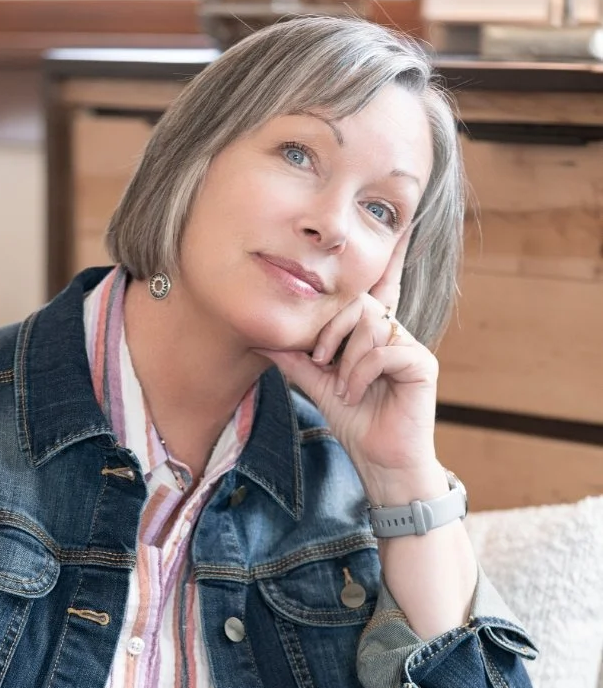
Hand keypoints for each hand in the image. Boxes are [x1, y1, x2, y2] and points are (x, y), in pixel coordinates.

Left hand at [256, 234, 442, 500]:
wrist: (380, 462)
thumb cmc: (356, 424)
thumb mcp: (318, 384)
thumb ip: (298, 358)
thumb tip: (263, 337)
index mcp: (374, 333)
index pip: (377, 288)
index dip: (389, 256)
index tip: (398, 225)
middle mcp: (395, 332)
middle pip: (358, 302)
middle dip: (331, 330)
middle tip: (321, 361)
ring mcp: (411, 346)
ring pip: (368, 324)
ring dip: (344, 359)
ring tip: (342, 386)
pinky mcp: (422, 363)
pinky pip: (382, 349)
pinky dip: (359, 373)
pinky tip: (355, 394)